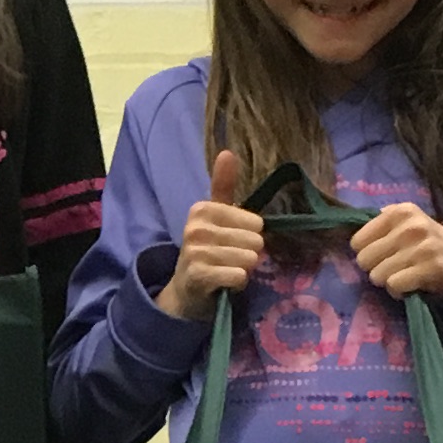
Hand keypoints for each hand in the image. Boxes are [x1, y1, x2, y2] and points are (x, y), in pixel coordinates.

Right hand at [157, 148, 269, 323]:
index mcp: (202, 209)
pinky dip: (237, 283)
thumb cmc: (207, 249)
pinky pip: (239, 276)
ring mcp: (195, 252)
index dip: (251, 236)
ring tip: (226, 271)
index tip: (232, 242)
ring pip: (249, 259)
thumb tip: (227, 151)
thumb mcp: (216, 217)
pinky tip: (224, 284)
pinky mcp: (198, 275)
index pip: (255, 223)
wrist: (186, 290)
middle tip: (230, 260)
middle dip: (248, 254)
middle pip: (255, 241)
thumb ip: (223, 186)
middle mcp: (196, 227)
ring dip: (243, 270)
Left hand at [352, 201, 442, 302]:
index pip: (357, 241)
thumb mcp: (406, 225)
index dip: (368, 253)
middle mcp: (411, 225)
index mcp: (400, 211)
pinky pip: (394, 286)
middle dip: (376, 269)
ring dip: (389, 282)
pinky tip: (412, 286)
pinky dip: (399, 292)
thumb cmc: (427, 245)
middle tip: (395, 269)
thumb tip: (346, 235)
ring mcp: (423, 247)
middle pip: (364, 260)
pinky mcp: (432, 268)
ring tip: (405, 276)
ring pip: (378, 275)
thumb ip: (379, 226)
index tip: (384, 256)